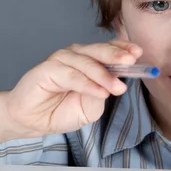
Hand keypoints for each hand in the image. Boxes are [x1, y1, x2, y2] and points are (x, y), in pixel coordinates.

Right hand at [4, 40, 141, 136]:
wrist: (31, 121)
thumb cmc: (60, 111)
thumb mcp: (90, 107)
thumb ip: (103, 94)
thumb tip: (116, 84)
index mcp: (89, 60)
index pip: (109, 49)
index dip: (123, 48)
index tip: (139, 53)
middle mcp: (76, 56)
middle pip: (99, 50)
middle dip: (117, 55)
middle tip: (132, 61)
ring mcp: (60, 60)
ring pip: (87, 62)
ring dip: (104, 75)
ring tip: (117, 88)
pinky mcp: (47, 69)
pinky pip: (71, 75)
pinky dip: (87, 83)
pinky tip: (100, 92)